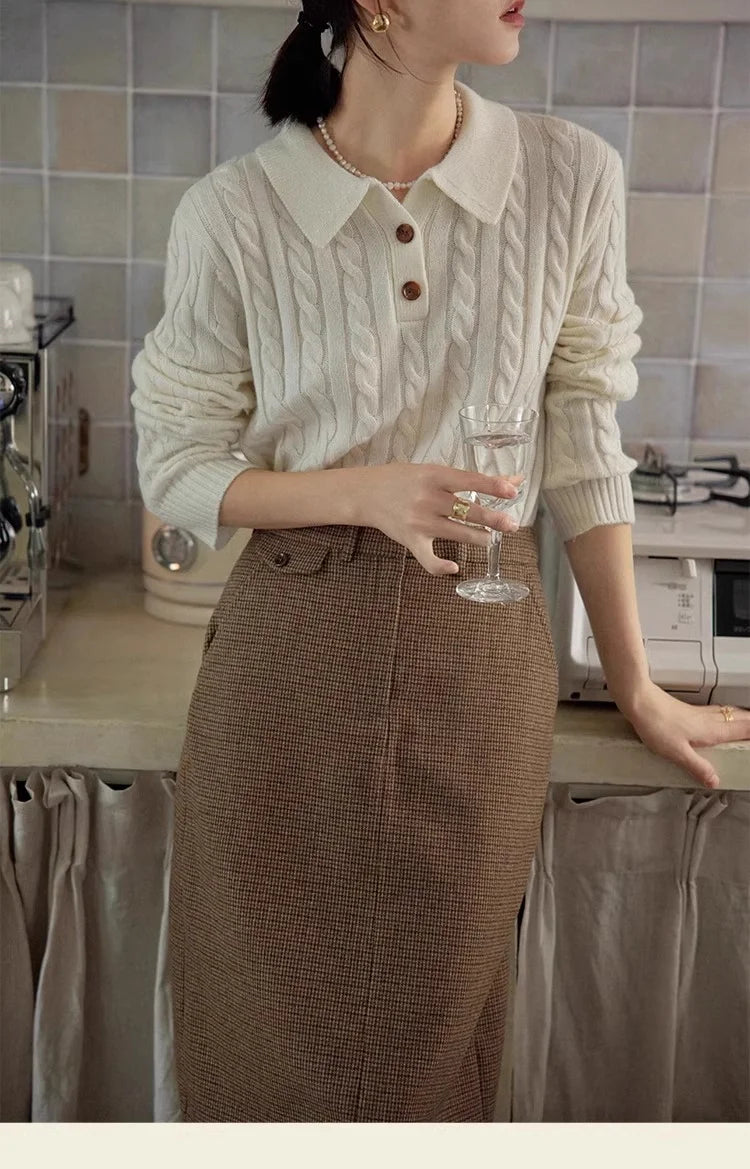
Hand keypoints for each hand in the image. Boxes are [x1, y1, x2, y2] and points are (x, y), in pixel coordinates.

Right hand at [352, 462, 524, 575]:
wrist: (367, 493)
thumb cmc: (404, 479)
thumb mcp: (436, 472)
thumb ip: (471, 479)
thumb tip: (512, 481)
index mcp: (435, 475)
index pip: (470, 480)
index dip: (493, 486)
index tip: (513, 491)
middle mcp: (428, 498)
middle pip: (467, 511)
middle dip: (493, 519)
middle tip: (511, 525)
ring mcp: (419, 521)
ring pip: (456, 533)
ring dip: (478, 538)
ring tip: (489, 539)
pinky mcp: (411, 540)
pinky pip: (428, 559)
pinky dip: (441, 566)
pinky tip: (455, 567)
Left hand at [617, 681, 749, 787]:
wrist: (640, 701)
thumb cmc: (656, 723)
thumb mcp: (678, 753)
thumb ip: (698, 767)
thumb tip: (714, 780)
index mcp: (711, 730)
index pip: (742, 729)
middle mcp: (708, 719)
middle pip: (738, 717)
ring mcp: (698, 712)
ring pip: (728, 712)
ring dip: (740, 716)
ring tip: (747, 720)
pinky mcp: (688, 709)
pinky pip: (715, 711)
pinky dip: (725, 714)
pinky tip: (718, 716)